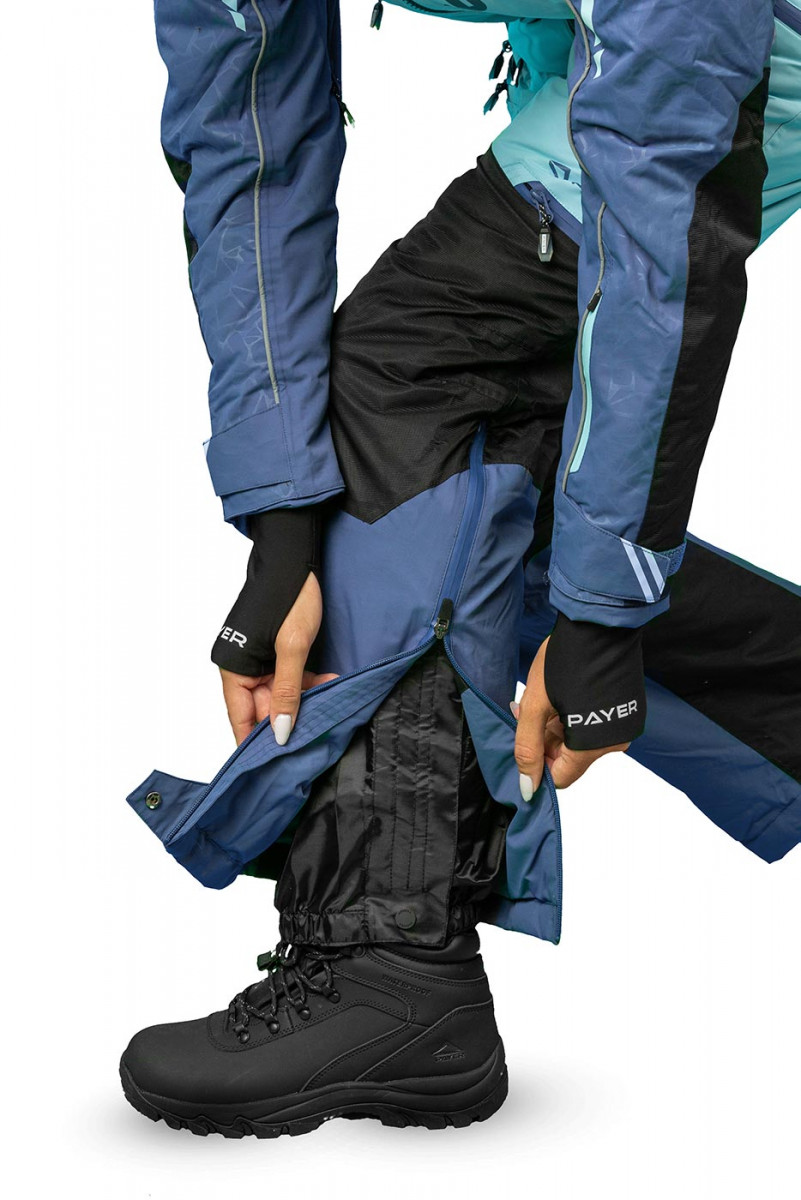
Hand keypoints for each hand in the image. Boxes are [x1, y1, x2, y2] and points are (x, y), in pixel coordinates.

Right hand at [219, 571, 337, 745]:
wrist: (297, 558)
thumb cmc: (290, 597)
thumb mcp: (292, 648)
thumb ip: (287, 692)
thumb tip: (281, 735)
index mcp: (234, 670)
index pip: (241, 722)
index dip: (257, 746)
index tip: (275, 771)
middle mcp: (242, 669)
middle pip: (264, 711)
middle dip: (291, 722)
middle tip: (317, 737)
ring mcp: (260, 661)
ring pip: (282, 696)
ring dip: (305, 701)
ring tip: (330, 705)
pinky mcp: (278, 653)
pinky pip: (291, 678)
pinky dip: (308, 683)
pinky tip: (330, 680)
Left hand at [513, 635, 629, 794]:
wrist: (599, 623)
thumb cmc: (565, 660)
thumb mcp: (536, 704)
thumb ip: (528, 748)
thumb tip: (527, 789)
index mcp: (593, 746)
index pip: (561, 778)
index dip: (538, 764)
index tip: (525, 738)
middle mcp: (615, 743)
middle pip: (570, 759)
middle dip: (546, 740)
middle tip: (530, 712)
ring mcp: (623, 726)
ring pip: (581, 742)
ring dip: (558, 727)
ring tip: (543, 699)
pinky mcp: (627, 711)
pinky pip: (595, 726)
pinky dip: (575, 717)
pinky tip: (562, 696)